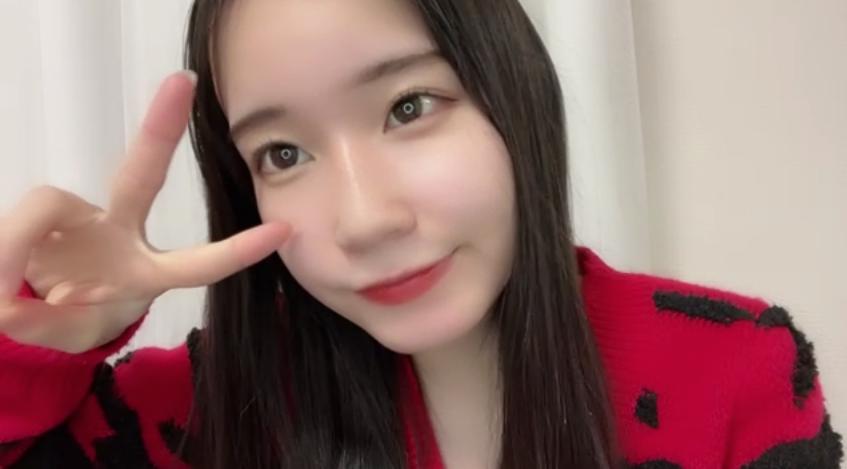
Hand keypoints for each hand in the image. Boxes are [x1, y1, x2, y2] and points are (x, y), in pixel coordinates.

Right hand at [0, 71, 289, 353]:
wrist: (22, 305)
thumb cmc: (69, 314)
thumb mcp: (70, 332)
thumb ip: (50, 325)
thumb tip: (12, 306)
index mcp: (144, 268)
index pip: (197, 261)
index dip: (237, 251)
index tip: (284, 230)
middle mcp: (115, 231)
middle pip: (140, 177)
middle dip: (162, 130)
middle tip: (182, 83)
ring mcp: (74, 217)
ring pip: (45, 208)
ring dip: (15, 253)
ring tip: (4, 303)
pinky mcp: (33, 213)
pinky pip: (11, 230)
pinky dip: (2, 264)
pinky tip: (2, 294)